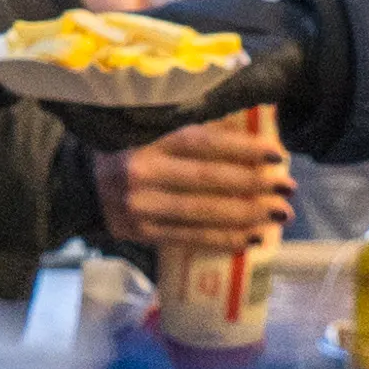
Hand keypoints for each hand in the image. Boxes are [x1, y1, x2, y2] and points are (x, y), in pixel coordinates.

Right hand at [97, 113, 293, 248]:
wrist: (81, 184)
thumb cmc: (128, 148)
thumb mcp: (149, 128)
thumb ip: (188, 128)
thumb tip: (249, 129)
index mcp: (146, 139)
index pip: (202, 143)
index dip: (241, 149)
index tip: (276, 155)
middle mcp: (141, 173)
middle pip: (206, 180)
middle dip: (253, 185)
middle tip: (287, 188)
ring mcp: (140, 207)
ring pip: (201, 213)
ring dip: (245, 216)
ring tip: (278, 215)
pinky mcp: (141, 233)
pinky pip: (188, 238)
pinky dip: (222, 240)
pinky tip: (251, 239)